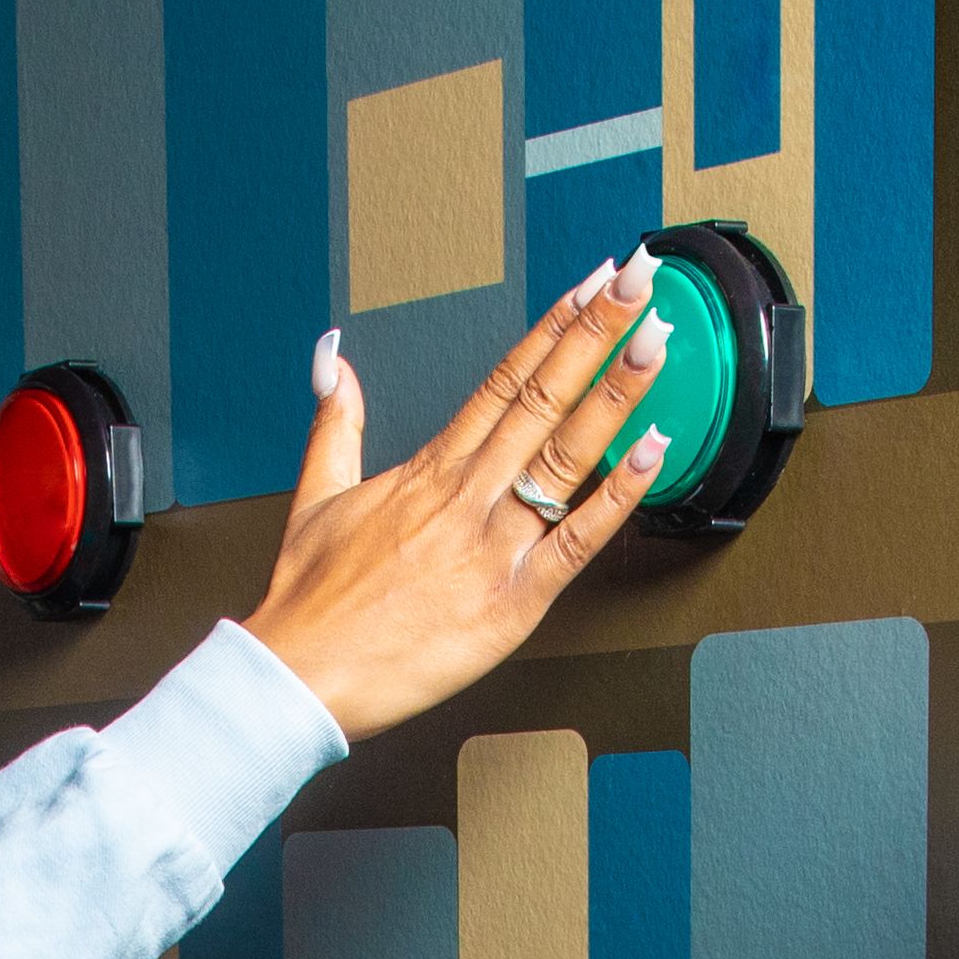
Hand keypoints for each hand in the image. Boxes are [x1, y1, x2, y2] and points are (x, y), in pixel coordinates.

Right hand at [240, 264, 675, 742]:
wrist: (301, 677)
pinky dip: (618, 495)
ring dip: (616, 393)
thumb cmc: (311, 604)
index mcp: (428, 469)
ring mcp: (492, 546)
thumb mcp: (315, 497)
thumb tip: (333, 361)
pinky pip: (578, 540)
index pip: (503, 380)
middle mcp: (466, 496)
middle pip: (543, 397)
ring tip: (656, 340)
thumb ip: (337, 423)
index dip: (553, 328)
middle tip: (640, 280)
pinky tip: (652, 450)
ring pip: (567, 455)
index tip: (591, 285)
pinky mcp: (512, 602)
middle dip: (596, 333)